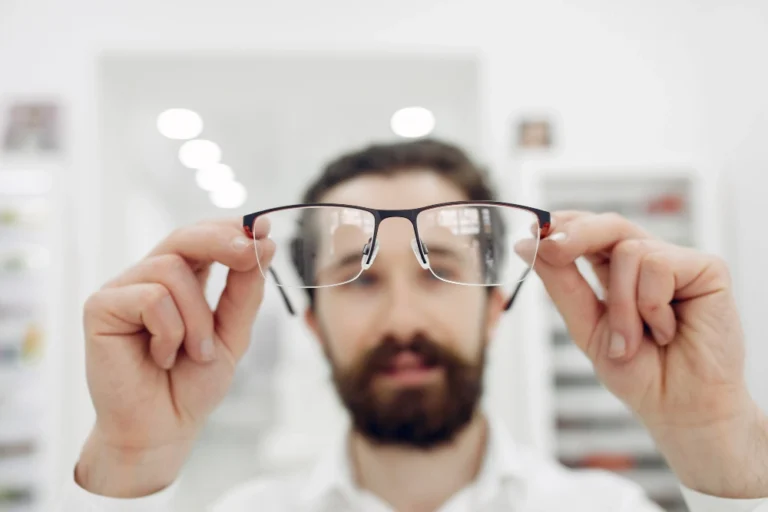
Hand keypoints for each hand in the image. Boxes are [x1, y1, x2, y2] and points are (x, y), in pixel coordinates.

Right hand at [76, 218, 273, 497]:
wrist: (164, 429)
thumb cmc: (193, 384)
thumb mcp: (233, 333)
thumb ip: (245, 291)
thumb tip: (262, 242)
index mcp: (182, 280)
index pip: (204, 238)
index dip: (233, 229)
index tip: (265, 229)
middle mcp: (150, 278)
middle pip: (184, 236)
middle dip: (221, 239)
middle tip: (249, 251)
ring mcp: (122, 289)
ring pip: (171, 270)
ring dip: (197, 317)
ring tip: (195, 352)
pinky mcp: (100, 306)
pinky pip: (151, 298)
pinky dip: (170, 331)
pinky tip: (160, 357)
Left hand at [531, 211, 767, 497]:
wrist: (678, 408)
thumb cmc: (639, 372)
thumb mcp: (586, 325)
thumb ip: (561, 283)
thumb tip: (527, 244)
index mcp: (617, 272)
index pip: (589, 232)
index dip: (562, 225)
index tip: (533, 230)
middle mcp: (649, 261)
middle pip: (609, 224)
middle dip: (576, 234)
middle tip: (550, 247)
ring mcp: (678, 263)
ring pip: (629, 251)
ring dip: (622, 304)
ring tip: (635, 340)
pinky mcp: (707, 269)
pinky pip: (659, 266)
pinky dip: (651, 306)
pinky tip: (668, 331)